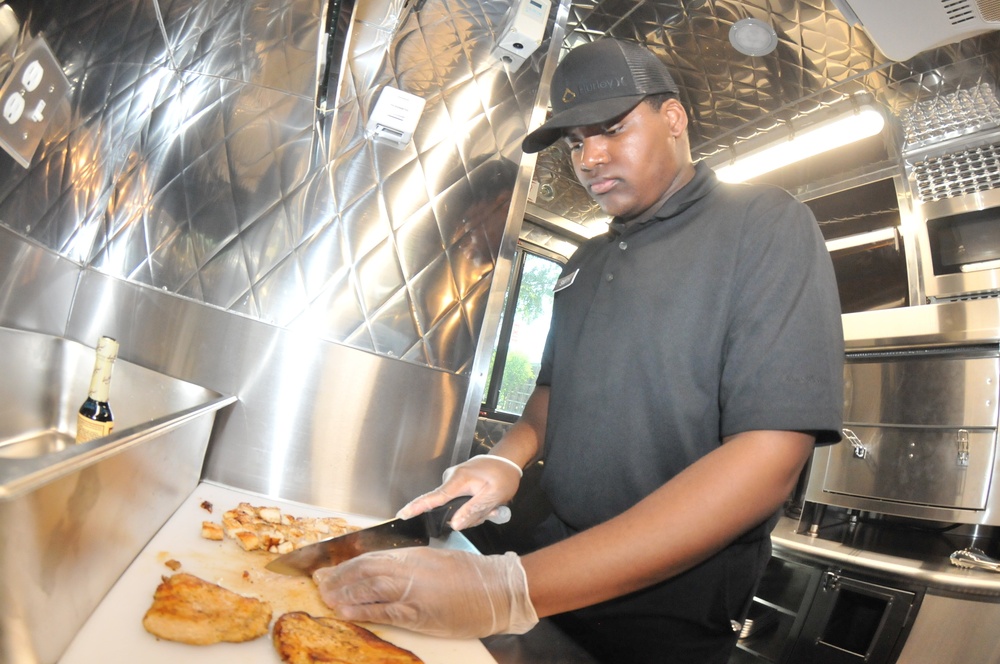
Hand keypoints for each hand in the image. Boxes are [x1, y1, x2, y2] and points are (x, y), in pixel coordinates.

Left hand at [313, 548, 537, 638]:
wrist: (497, 589)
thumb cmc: (471, 575)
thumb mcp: (438, 560)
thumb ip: (412, 564)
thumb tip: (386, 569)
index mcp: (414, 554)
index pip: (372, 557)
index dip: (348, 564)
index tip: (331, 570)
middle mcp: (410, 568)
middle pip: (365, 571)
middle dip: (340, 578)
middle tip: (321, 584)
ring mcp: (413, 591)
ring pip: (369, 588)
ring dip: (345, 594)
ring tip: (327, 598)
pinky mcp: (419, 613)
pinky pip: (384, 611)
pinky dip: (362, 611)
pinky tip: (347, 613)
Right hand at [396, 455, 521, 529]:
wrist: (507, 462)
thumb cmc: (502, 476)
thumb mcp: (493, 496)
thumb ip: (473, 510)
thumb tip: (455, 524)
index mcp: (458, 480)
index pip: (434, 497)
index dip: (417, 507)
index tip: (402, 514)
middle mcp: (451, 478)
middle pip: (448, 509)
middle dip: (467, 516)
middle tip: (489, 511)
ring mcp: (453, 481)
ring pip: (456, 509)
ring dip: (472, 512)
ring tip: (489, 505)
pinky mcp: (457, 484)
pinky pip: (460, 503)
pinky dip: (472, 506)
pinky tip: (485, 502)